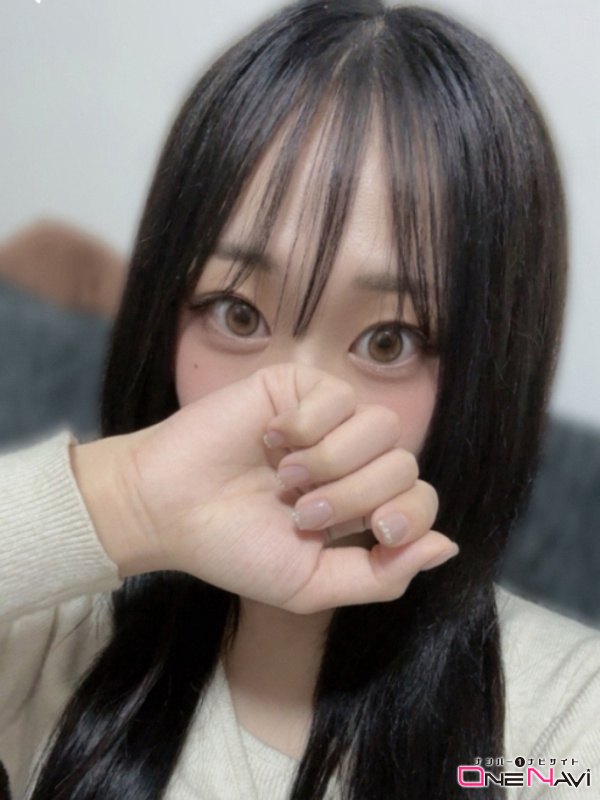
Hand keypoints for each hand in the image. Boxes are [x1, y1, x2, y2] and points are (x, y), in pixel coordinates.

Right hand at [73, 363, 457, 613]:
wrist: (170, 510)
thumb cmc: (236, 549)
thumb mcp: (312, 584)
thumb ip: (382, 576)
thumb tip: (446, 548)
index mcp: (359, 506)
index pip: (421, 498)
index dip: (409, 515)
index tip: (374, 533)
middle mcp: (352, 460)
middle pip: (405, 464)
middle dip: (356, 497)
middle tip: (301, 512)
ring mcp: (330, 420)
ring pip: (381, 427)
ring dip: (333, 462)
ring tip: (285, 477)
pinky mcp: (300, 387)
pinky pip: (339, 396)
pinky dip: (307, 426)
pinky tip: (272, 440)